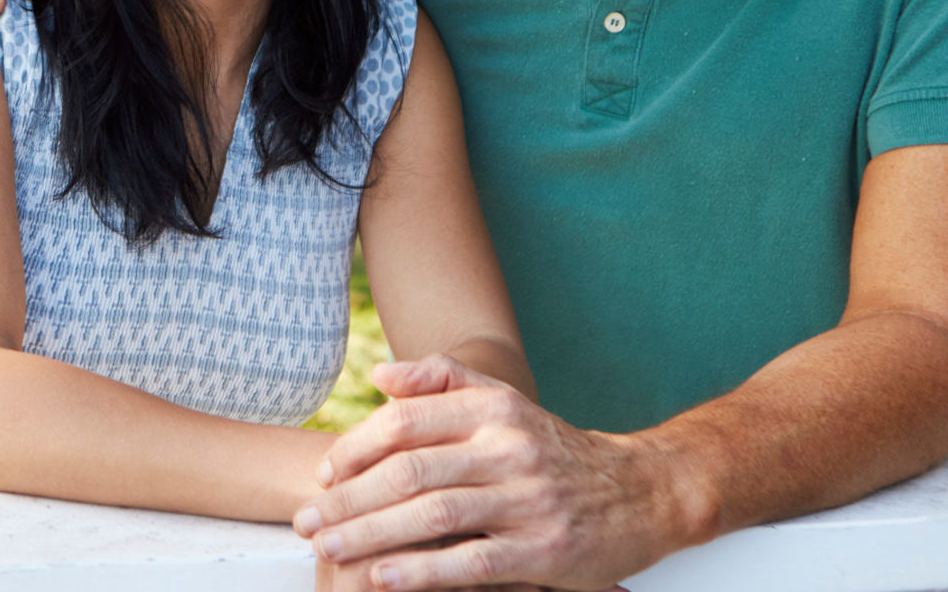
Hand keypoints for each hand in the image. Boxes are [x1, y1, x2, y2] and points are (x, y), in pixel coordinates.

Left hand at [295, 355, 682, 590]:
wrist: (639, 493)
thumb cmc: (552, 449)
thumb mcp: (505, 401)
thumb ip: (443, 381)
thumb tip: (378, 375)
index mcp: (494, 408)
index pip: (406, 421)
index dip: (356, 447)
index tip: (324, 474)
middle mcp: (508, 447)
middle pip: (409, 471)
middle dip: (349, 498)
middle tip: (307, 520)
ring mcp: (526, 499)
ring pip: (431, 516)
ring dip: (369, 535)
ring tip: (329, 548)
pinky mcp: (541, 550)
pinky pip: (468, 563)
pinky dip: (419, 572)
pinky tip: (381, 578)